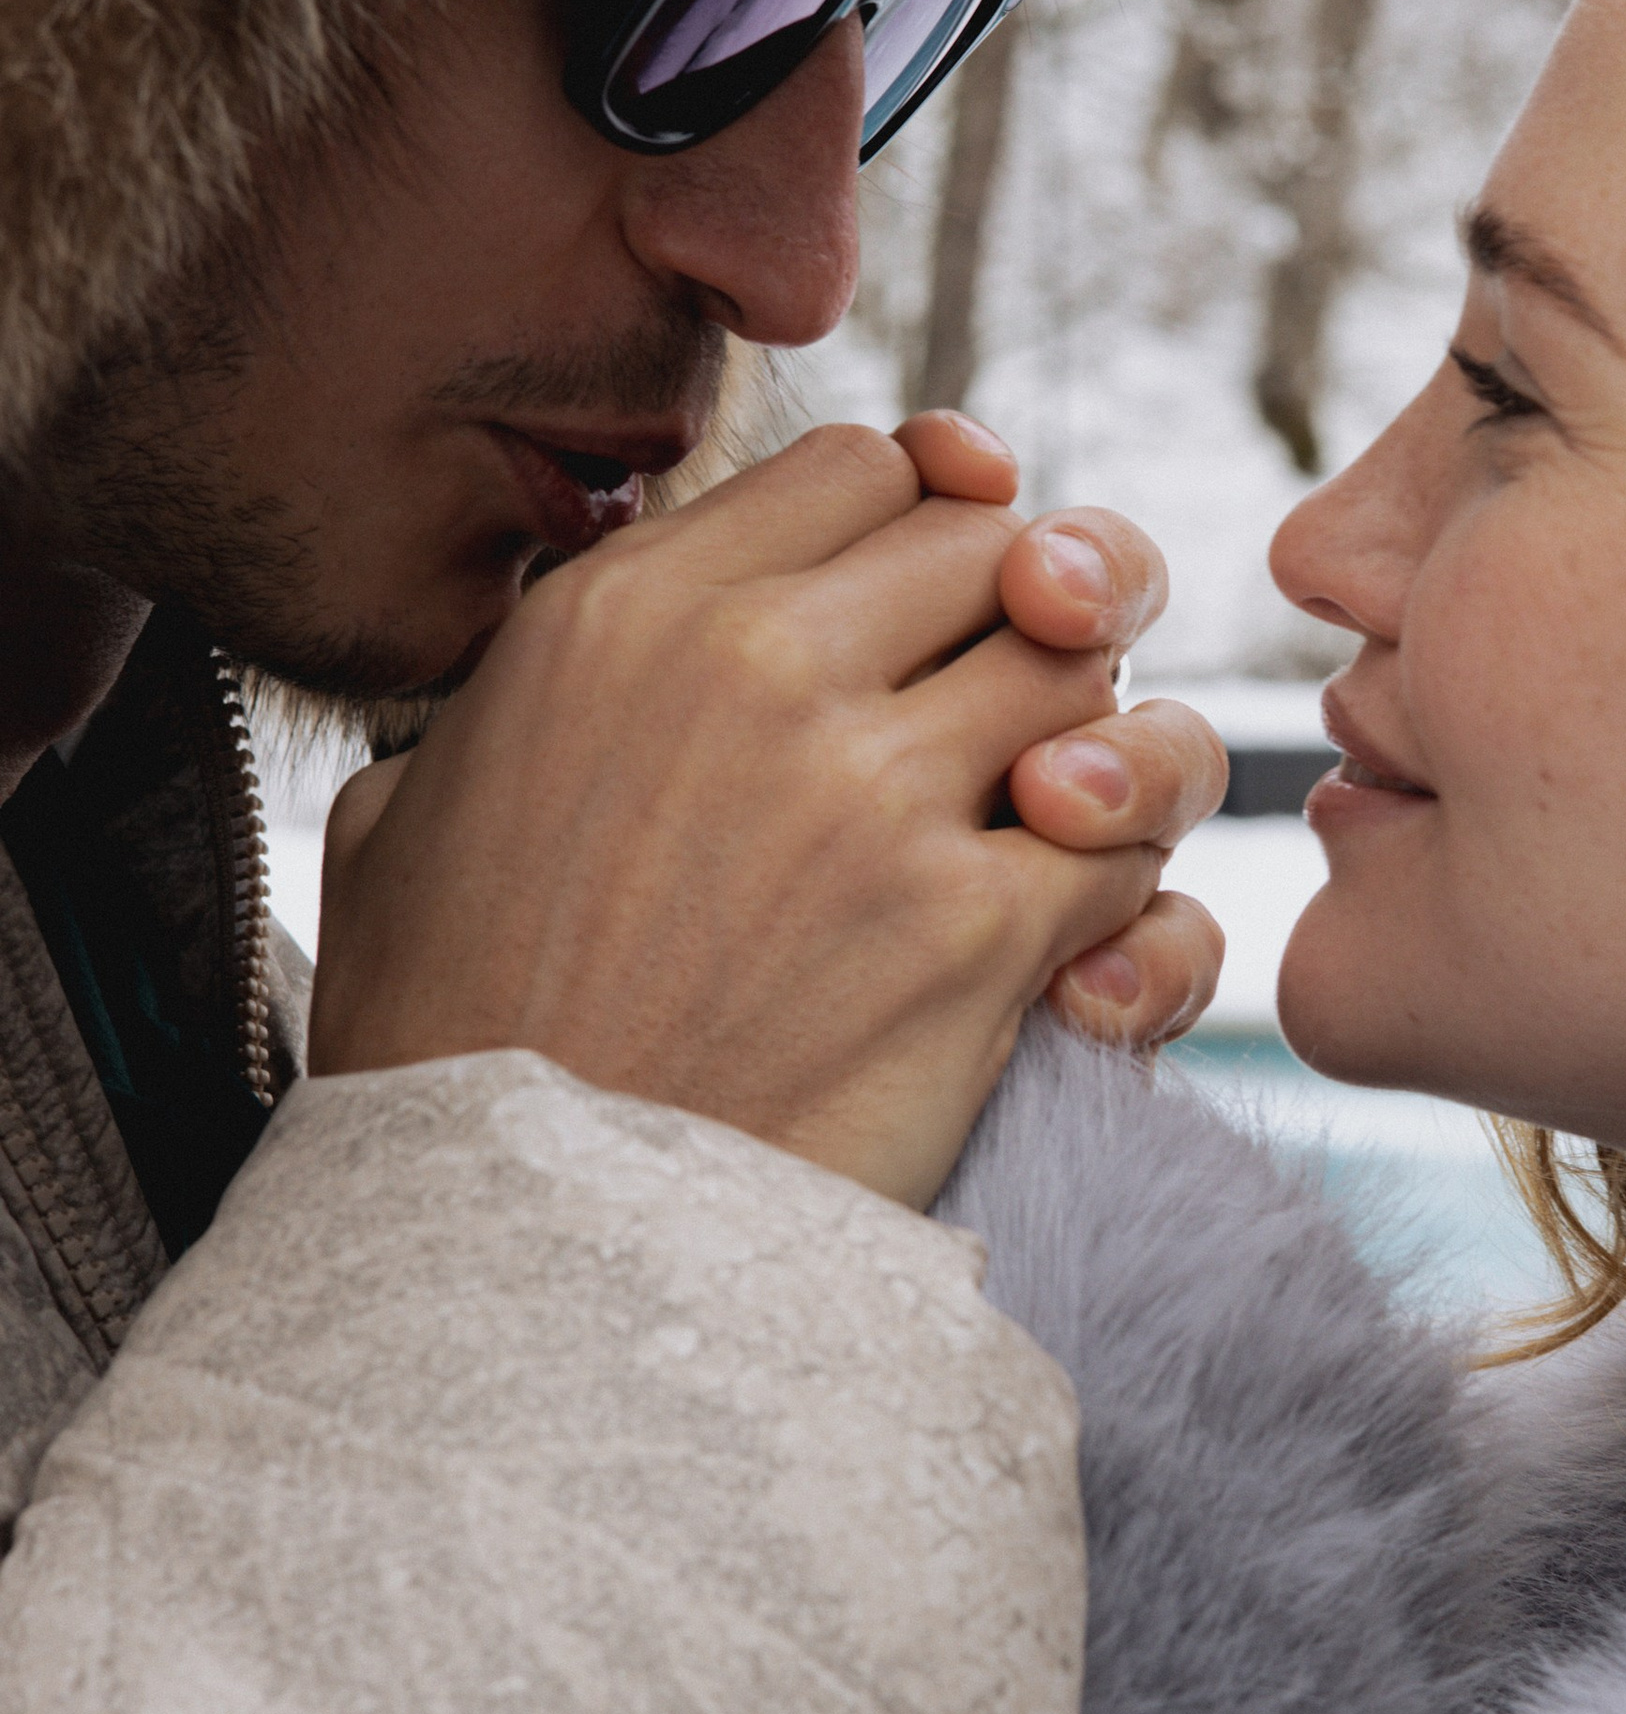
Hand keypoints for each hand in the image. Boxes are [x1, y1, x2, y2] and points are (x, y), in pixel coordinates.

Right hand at [308, 422, 1201, 1205]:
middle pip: (1004, 547)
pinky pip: (1130, 844)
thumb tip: (546, 655)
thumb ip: (500, 696)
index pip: (869, 469)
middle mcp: (760, 669)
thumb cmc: (449, 1044)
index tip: (940, 596)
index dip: (927, 522)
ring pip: (1093, 677)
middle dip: (1035, 620)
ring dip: (1100, 743)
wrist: (513, 1245)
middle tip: (1020, 712)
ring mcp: (877, 795)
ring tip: (1059, 813)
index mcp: (629, 613)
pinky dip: (1127, 886)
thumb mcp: (407, 816)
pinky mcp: (973, 933)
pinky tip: (1074, 937)